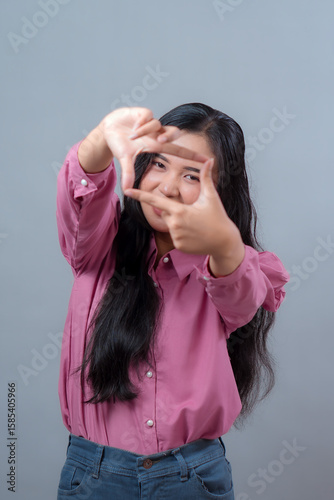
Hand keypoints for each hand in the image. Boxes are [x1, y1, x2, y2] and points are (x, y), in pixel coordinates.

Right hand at [101, 107, 208, 191]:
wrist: (108, 129)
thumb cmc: (120, 144)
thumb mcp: (124, 159)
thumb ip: (128, 173)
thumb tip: (126, 191)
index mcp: (155, 145)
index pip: (179, 151)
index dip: (193, 155)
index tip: (208, 160)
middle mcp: (156, 133)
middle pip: (173, 133)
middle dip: (169, 136)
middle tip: (160, 141)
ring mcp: (150, 122)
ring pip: (156, 124)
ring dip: (145, 130)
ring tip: (132, 136)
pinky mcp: (143, 113)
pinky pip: (147, 116)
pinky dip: (140, 123)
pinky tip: (132, 128)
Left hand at [124, 157, 244, 269]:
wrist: (224, 241)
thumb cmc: (218, 217)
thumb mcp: (211, 197)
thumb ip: (206, 178)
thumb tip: (209, 160)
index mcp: (179, 211)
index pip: (155, 201)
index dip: (140, 195)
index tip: (127, 191)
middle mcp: (174, 224)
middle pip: (165, 212)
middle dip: (174, 210)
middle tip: (192, 214)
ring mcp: (175, 236)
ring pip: (169, 225)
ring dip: (178, 223)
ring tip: (195, 225)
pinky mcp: (178, 246)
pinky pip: (174, 236)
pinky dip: (182, 234)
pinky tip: (195, 235)